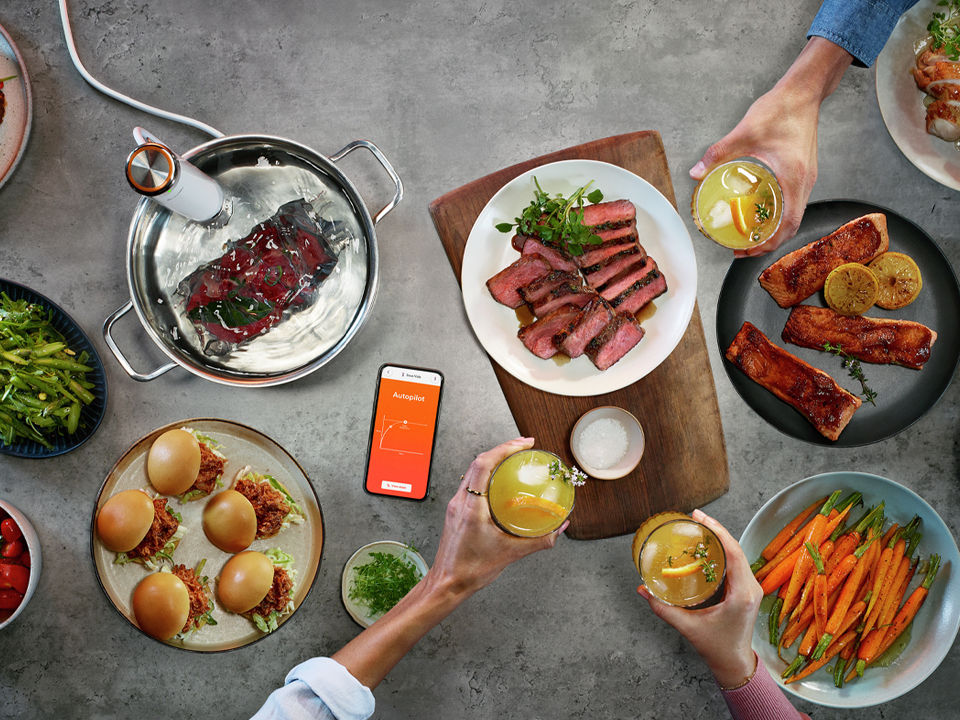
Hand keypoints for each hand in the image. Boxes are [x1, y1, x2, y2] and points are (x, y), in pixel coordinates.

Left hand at [430, 436, 567, 597]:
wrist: (447, 584)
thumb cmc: (471, 571)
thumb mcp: (511, 553)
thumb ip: (539, 540)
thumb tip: (559, 528)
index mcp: (471, 507)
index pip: (484, 464)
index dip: (504, 448)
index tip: (524, 444)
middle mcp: (460, 501)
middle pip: (478, 462)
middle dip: (502, 449)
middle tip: (523, 447)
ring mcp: (456, 505)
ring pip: (473, 471)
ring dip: (492, 460)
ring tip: (512, 459)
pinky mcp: (456, 511)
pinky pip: (471, 484)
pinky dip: (486, 476)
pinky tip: (500, 483)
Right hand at [637, 509, 761, 688]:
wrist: (734, 663)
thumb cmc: (715, 647)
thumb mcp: (687, 626)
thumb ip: (663, 608)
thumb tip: (641, 589)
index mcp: (741, 594)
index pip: (733, 553)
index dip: (718, 532)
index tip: (701, 518)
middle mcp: (751, 588)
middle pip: (736, 549)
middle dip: (717, 530)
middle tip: (696, 517)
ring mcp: (752, 588)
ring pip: (738, 554)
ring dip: (721, 539)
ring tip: (701, 527)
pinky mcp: (748, 590)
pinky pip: (737, 563)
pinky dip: (724, 550)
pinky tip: (709, 545)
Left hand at [690, 37, 852, 257]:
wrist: (804, 91)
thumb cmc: (781, 109)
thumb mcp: (745, 132)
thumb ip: (718, 152)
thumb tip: (696, 172)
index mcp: (794, 178)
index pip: (787, 224)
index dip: (768, 243)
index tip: (747, 250)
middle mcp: (805, 182)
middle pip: (791, 226)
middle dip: (768, 242)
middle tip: (742, 249)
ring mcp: (806, 177)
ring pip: (793, 215)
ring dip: (774, 230)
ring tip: (750, 235)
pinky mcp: (803, 170)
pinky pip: (793, 202)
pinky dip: (778, 214)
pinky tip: (759, 211)